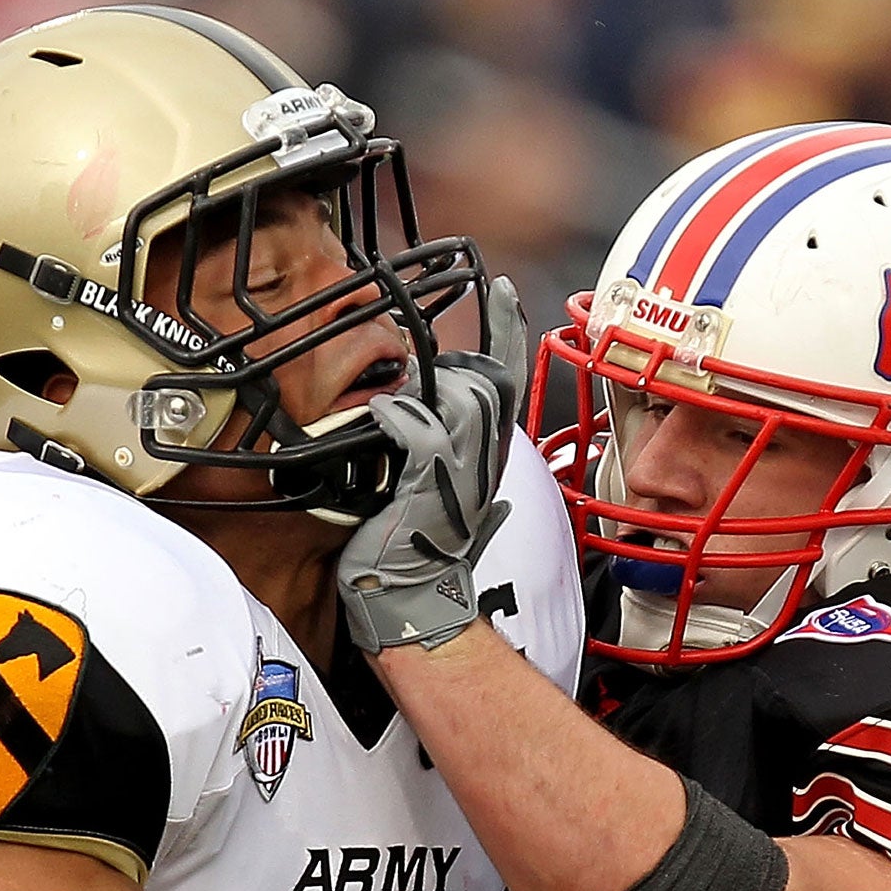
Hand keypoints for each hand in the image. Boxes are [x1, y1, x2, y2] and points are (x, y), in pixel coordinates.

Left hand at [337, 277, 525, 651]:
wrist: (412, 601)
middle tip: (425, 377)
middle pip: (487, 381)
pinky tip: (381, 415)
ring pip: (459, 398)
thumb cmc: (422, 558)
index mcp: (489, 458)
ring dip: (425, 389)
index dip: (509, 332)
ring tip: (396, 406)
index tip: (505, 290)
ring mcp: (459, 473)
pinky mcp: (427, 485)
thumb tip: (478, 466)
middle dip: (455, 364)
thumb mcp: (449, 501)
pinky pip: (418, 427)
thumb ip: (460, 467)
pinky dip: (397, 414)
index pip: (510, 381)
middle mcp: (483, 461)